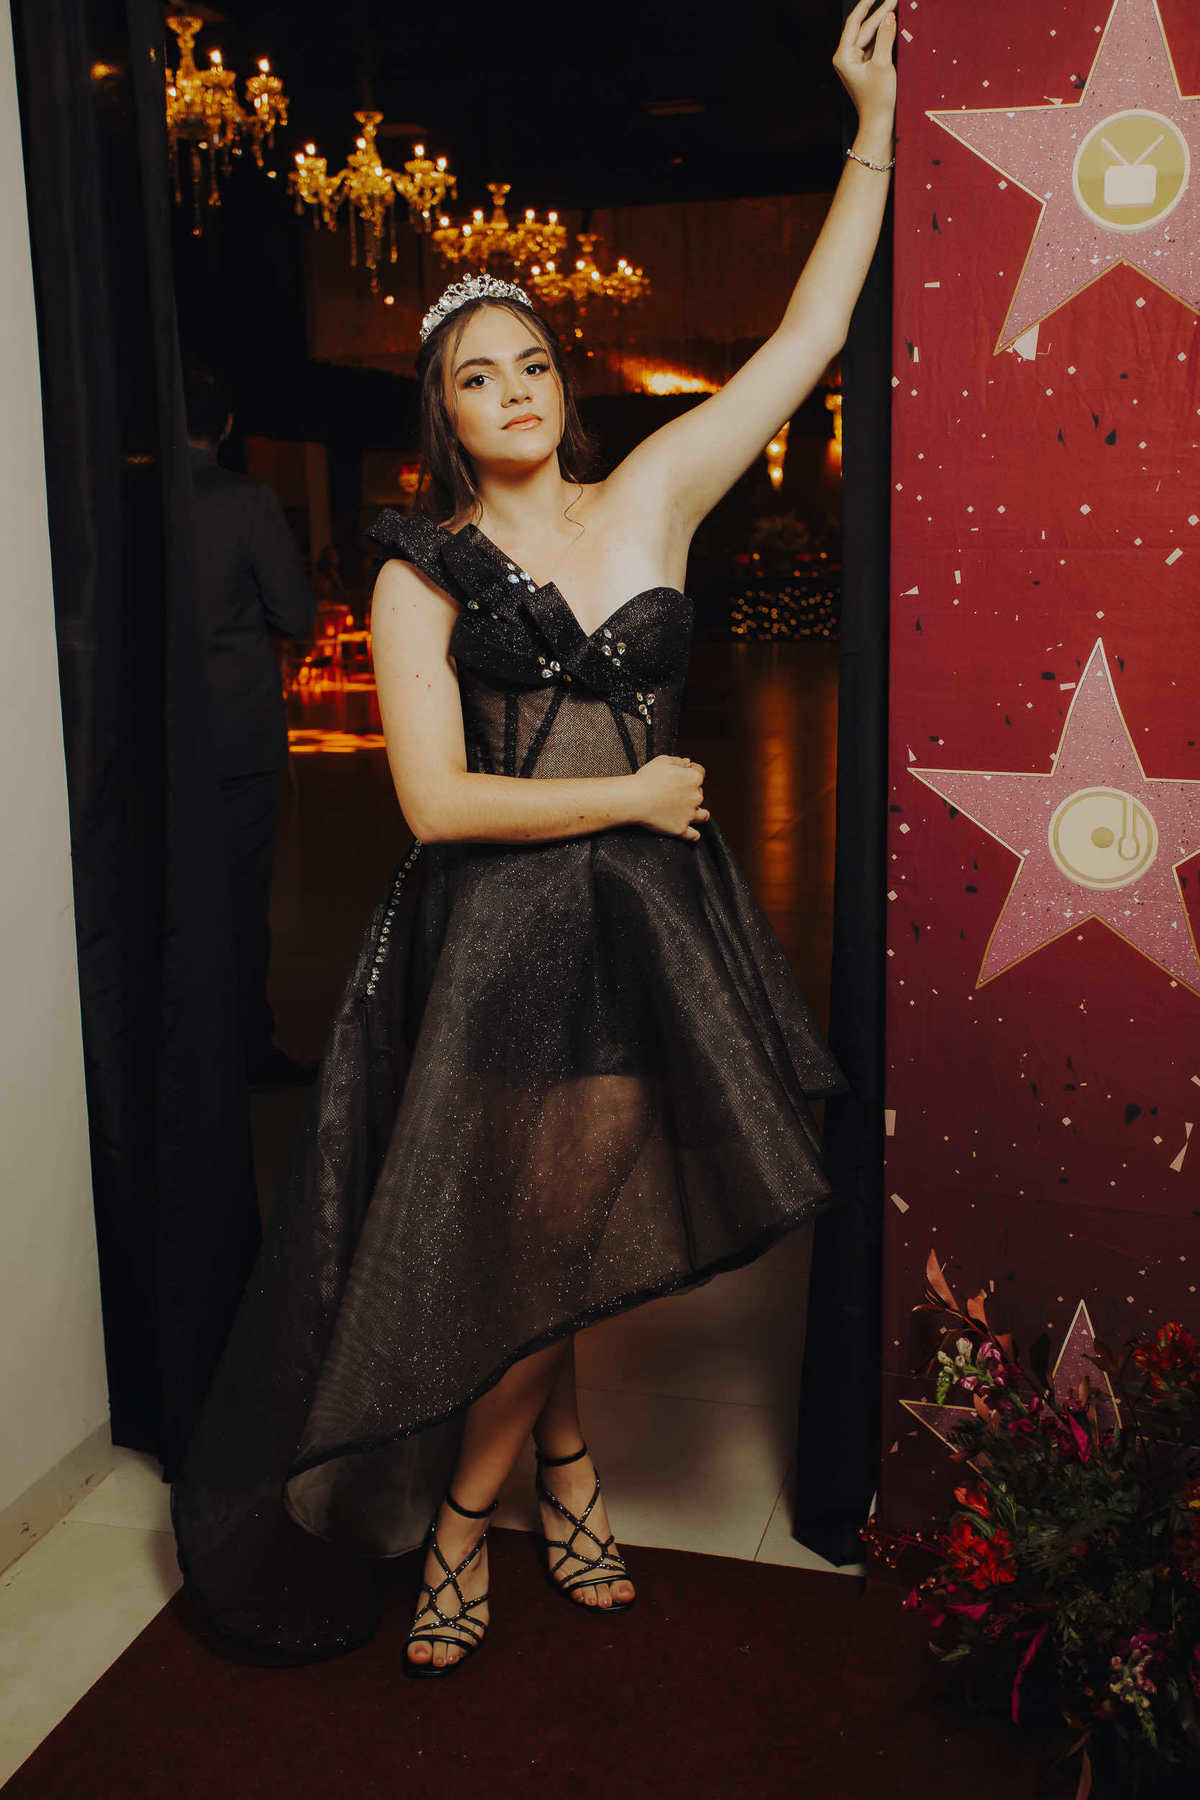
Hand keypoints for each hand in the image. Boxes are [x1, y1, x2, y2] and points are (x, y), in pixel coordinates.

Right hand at [630, 755, 709, 841]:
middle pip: (700, 793)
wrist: (635, 799)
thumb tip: (688, 763)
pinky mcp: (681, 829)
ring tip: (692, 814)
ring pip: (703, 815)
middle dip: (691, 792)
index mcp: (693, 778)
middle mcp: (696, 797)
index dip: (693, 771)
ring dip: (700, 814)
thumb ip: (678, 761)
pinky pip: (693, 835)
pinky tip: (692, 833)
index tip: (686, 773)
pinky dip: (693, 835)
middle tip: (677, 793)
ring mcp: (689, 814)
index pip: (700, 772)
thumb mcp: (662, 761)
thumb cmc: (646, 779)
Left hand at [833, 0, 897, 126]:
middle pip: (864, 28)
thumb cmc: (877, 99)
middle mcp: (846, 58)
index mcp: (844, 56)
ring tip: (896, 7)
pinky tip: (893, 25)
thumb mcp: (883, 64)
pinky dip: (884, 36)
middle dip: (880, 13)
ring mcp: (856, 63)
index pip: (854, 22)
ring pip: (870, 36)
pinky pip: (875, 46)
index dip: (866, 4)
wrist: (878, 123)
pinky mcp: (866, 67)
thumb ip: (886, 37)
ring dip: (883, 23)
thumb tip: (889, 16)